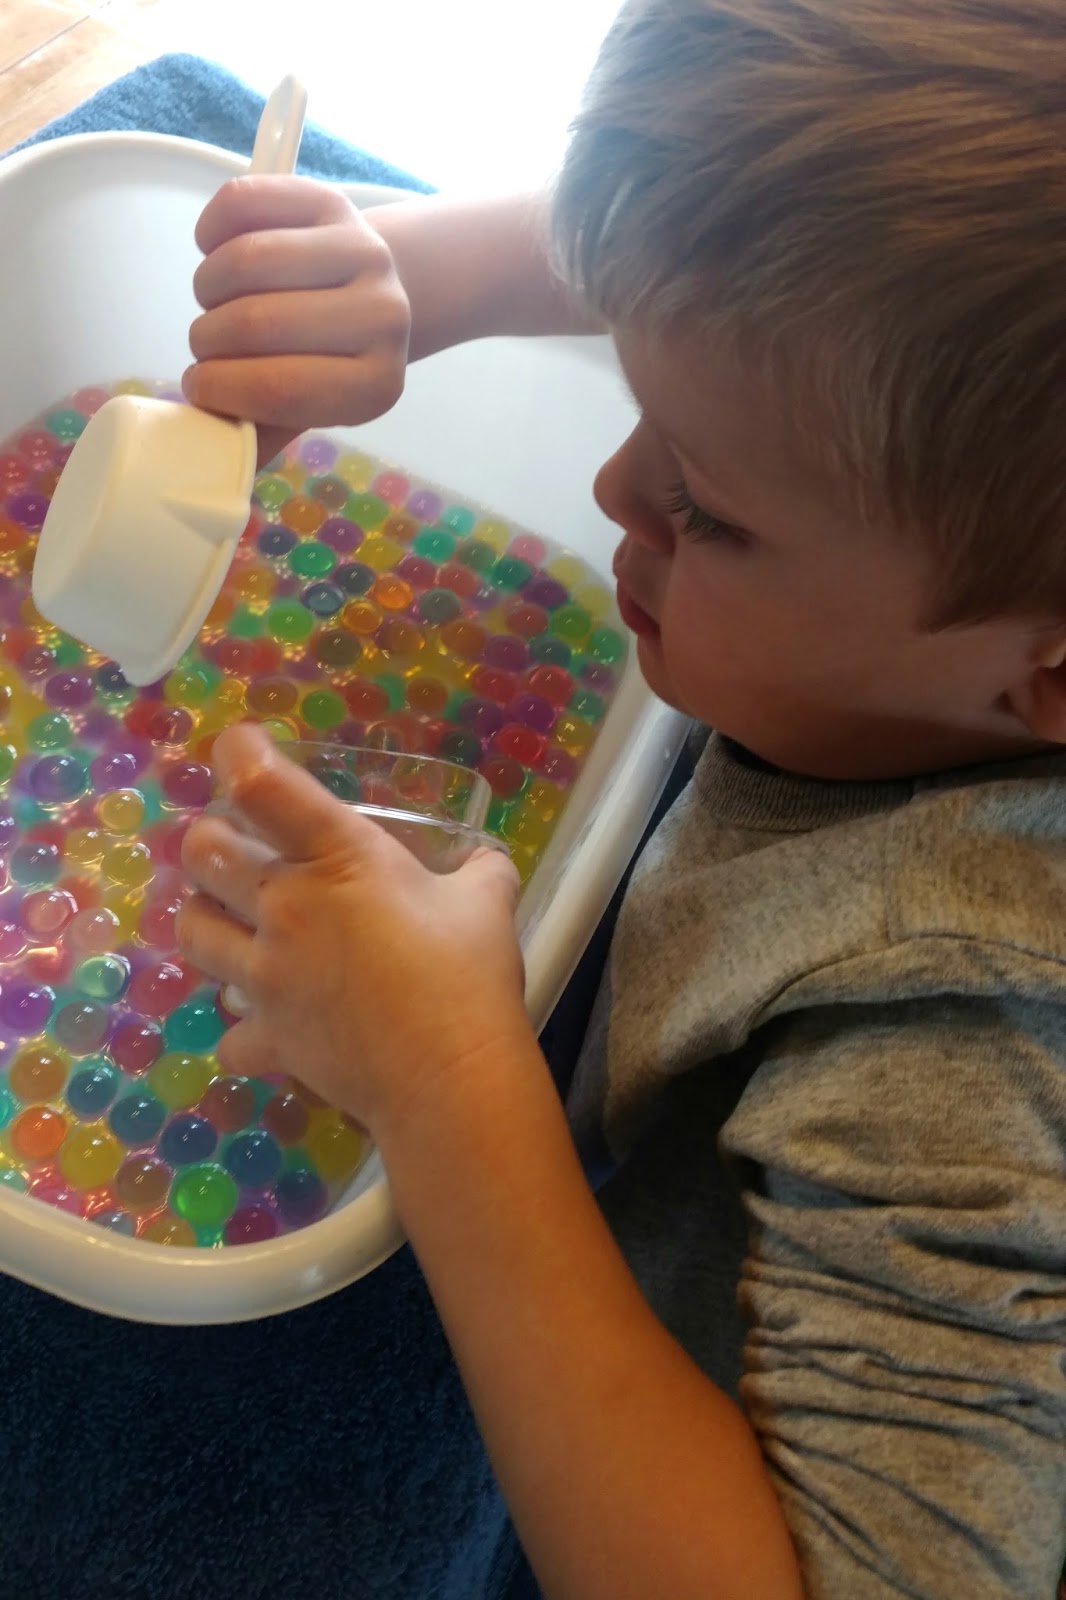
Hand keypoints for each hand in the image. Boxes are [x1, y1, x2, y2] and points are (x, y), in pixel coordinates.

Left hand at [175, 725, 525, 1137]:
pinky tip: (270, 1022)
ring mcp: (265, 976)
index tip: (239, 748)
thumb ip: (478, 870)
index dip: (238, 753)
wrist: (450, 1077)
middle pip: (202, 851)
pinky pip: (229, 1030)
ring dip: (206, 917)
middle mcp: (285, 907)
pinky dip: (245, 1026)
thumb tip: (481, 862)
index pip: (262, 784)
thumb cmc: (469, 977)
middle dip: (210, 839)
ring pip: (192, 930)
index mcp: (339, 858)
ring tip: (233, 921)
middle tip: (236, 847)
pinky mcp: (266, 1036)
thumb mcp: (488, 900)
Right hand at [184, 176, 410, 465]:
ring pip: (244, 259)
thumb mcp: (307, 407)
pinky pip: (242, 203)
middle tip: (207, 346)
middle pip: (255, 322)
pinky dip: (211, 230)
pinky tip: (216, 249)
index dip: (220, 389)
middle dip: (208, 339)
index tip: (199, 387)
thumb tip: (204, 466)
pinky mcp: (332, 200)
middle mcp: (383, 316)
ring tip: (214, 302)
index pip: (279, 389)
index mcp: (375, 385)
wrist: (375, 291)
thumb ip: (260, 433)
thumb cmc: (325, 360)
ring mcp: (362, 250)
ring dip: (207, 286)